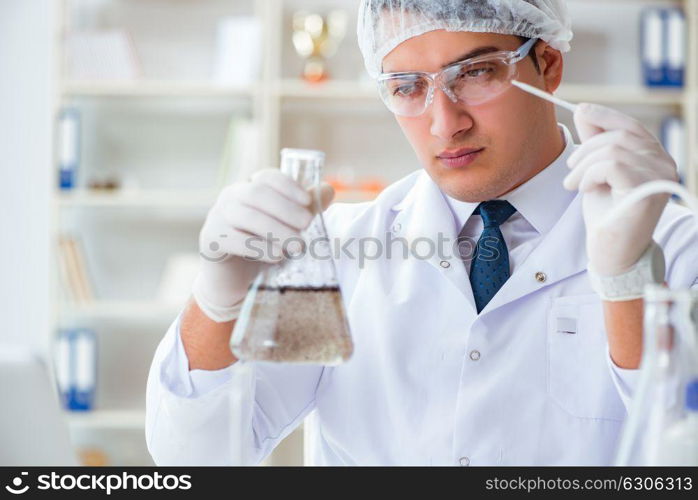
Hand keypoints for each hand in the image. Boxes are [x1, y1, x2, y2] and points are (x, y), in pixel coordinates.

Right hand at [193, 168, 334, 321]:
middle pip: (256, 193)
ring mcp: (218, 217)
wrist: (232, 279)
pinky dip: (258, 247)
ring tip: (297, 245)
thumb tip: (327, 190)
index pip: (267, 177)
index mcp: (250, 188)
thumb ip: (305, 209)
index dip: (288, 186)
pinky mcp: (210, 240)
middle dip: (285, 208)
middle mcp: (231, 197)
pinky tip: (276, 256)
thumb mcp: (286, 228)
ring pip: (245, 215)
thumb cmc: (262, 247)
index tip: (308, 201)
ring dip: (275, 229)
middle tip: (307, 225)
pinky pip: (233, 239)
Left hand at [563, 103, 678, 275]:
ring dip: (583, 166)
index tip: (580, 111)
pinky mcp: (647, 190)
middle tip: (570, 171)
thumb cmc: (606, 214)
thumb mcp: (597, 172)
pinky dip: (589, 175)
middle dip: (586, 149)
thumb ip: (595, 143)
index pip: (631, 126)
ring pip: (612, 149)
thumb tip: (583, 110)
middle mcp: (664, 164)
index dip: (605, 115)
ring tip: (573, 184)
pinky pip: (611, 165)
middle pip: (619, 135)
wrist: (611, 252)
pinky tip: (584, 190)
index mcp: (655, 157)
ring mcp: (659, 177)